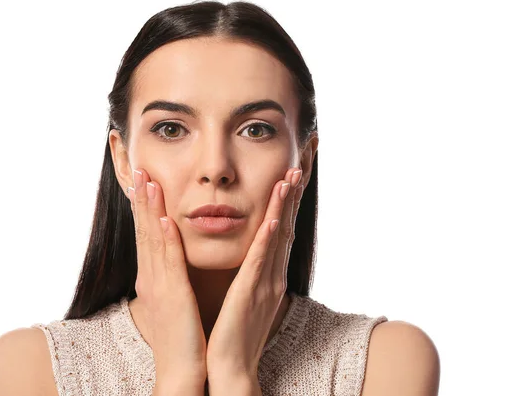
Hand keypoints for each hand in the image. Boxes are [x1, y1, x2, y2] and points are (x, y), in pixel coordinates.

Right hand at [128, 168, 207, 389]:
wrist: (180, 370)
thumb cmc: (180, 336)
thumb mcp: (171, 300)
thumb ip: (168, 276)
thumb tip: (170, 258)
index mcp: (152, 277)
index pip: (146, 234)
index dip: (143, 206)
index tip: (143, 180)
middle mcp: (151, 277)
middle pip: (145, 231)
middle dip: (142, 199)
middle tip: (139, 169)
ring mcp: (159, 286)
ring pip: (154, 240)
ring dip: (151, 210)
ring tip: (149, 182)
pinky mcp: (173, 297)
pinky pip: (170, 264)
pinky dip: (167, 240)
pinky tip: (168, 220)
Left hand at [205, 167, 303, 379]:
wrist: (231, 367)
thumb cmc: (236, 332)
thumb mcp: (248, 295)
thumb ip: (253, 272)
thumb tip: (254, 252)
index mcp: (270, 274)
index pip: (282, 229)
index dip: (288, 201)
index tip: (291, 174)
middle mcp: (273, 275)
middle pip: (287, 226)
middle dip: (293, 195)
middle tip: (300, 164)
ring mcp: (265, 284)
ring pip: (277, 238)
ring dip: (284, 207)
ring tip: (289, 179)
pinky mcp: (251, 293)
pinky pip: (260, 261)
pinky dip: (269, 239)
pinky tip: (275, 219)